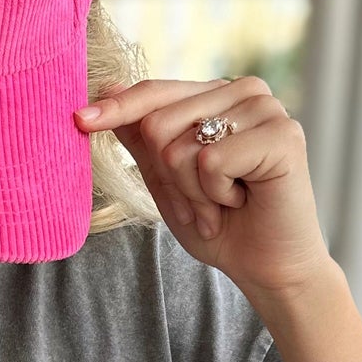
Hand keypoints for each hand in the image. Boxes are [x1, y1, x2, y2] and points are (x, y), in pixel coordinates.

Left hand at [74, 76, 331, 303]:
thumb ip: (143, 139)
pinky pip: (210, 162)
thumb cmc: (221, 227)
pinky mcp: (283, 134)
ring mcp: (266, 108)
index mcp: (218, 96)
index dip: (116, 108)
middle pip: (158, 123)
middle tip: (202, 206)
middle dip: (169, 180)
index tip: (79, 120)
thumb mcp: (168, 181)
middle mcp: (244, 91)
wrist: (268, 269)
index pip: (155, 91)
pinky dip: (215, 196)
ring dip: (192, 193)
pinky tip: (241, 202)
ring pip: (179, 146)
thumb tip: (106, 91)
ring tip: (222, 206)